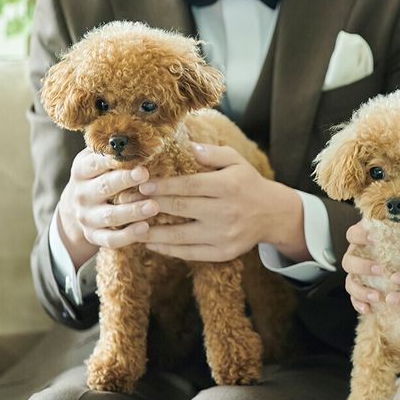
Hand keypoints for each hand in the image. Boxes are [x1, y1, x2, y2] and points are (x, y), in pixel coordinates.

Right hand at [58, 148, 157, 267]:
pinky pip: (110, 239)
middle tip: (145, 174)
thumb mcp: (97, 161)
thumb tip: (142, 131)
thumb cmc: (98, 178)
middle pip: (104, 187)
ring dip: (132, 211)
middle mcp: (82, 194)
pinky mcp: (93, 236)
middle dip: (124, 181)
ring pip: (109, 215)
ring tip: (154, 206)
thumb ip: (113, 149)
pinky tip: (145, 230)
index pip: (96, 162)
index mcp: (83, 170)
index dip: (113, 159)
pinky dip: (127, 236)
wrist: (74, 212)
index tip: (134, 155)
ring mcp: (87, 216)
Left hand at [140, 142, 303, 261]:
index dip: (163, 186)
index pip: (189, 185)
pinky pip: (189, 253)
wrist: (273, 214)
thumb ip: (212, 153)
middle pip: (180, 209)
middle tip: (126, 203)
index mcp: (228, 186)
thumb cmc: (248, 184)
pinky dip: (167, 249)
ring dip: (152, 232)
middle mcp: (226, 212)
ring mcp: (224, 235)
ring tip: (130, 226)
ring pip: (180, 235)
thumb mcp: (236, 161)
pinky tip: (150, 242)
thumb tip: (186, 146)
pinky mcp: (222, 253)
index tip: (141, 185)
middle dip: (150, 205)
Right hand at [343, 222, 383, 314]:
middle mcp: (357, 256)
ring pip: (349, 281)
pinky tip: (369, 309)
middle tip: (380, 269)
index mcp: (364, 240)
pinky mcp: (360, 289)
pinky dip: (359, 304)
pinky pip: (353, 298)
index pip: (353, 234)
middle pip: (348, 260)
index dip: (361, 235)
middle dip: (363, 266)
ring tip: (377, 296)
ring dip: (361, 289)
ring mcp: (357, 274)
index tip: (376, 239)